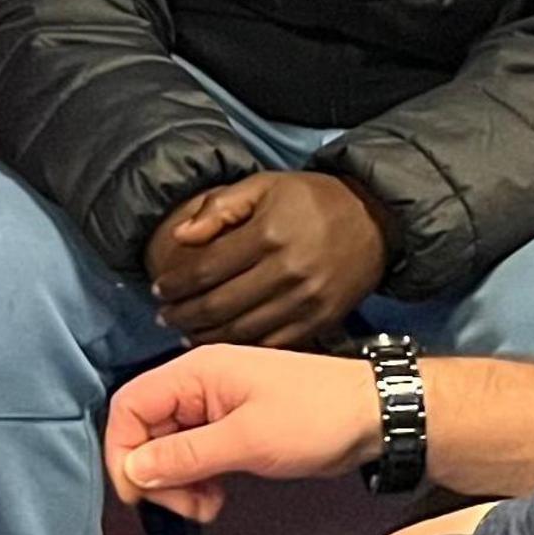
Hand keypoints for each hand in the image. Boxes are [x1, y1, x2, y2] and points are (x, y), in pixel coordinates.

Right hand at [102, 345, 382, 522]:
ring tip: (206, 507)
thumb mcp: (248, 441)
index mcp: (195, 374)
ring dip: (178, 482)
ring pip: (170, 447)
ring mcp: (216, 407)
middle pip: (146, 430)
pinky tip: (218, 499)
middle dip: (156, 474)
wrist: (377, 415)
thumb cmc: (319, 417)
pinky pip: (196, 454)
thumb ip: (186, 456)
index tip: (139, 493)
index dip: (123, 451)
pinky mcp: (234, 428)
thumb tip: (133, 470)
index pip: (129, 407)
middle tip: (186, 507)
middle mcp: (199, 386)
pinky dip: (199, 480)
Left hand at [143, 172, 386, 347]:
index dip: (176, 284)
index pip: (206, 269)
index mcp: (269, 235)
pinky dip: (244, 348)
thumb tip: (180, 237)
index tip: (158, 289)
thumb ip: (219, 208)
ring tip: (185, 333)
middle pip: (220, 305)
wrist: (375, 219)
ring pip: (243, 330)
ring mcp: (307, 301)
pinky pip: (274, 343)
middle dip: (184, 314)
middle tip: (164, 316)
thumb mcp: (263, 186)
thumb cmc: (311, 199)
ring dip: (207, 336)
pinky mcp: (323, 320)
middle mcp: (288, 271)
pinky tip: (223, 344)